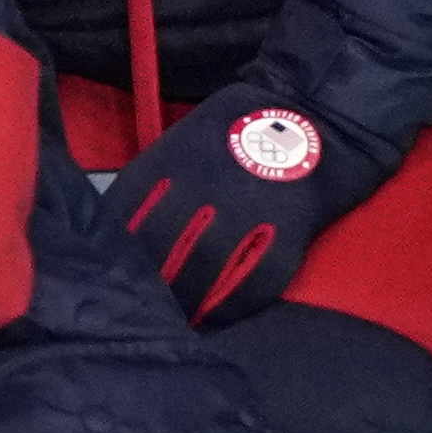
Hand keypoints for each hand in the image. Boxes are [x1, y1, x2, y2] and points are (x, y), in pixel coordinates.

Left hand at [111, 84, 365, 324]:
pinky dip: (232, 304)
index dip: (115, 246)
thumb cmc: (246, 121)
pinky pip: (255, 280)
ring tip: (175, 322)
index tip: (110, 269)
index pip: (128, 210)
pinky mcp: (289, 231)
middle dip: (147, 282)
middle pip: (160, 247)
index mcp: (174, 158)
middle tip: (140, 308)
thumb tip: (123, 216)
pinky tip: (218, 316)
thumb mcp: (189, 133)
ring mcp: (248, 210)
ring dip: (186, 301)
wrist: (320, 110)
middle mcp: (205, 186)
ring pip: (204, 271)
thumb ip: (160, 173)